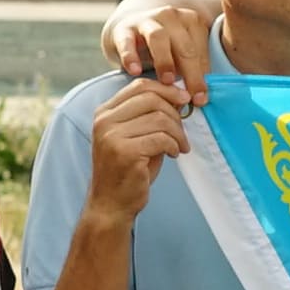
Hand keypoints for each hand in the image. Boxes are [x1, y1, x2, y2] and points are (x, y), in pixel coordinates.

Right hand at [76, 74, 194, 231]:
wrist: (111, 203)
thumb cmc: (129, 169)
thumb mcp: (136, 136)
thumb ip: (150, 115)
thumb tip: (180, 94)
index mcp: (105, 112)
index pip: (140, 86)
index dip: (167, 89)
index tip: (184, 100)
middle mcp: (104, 121)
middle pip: (152, 98)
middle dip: (175, 114)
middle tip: (182, 133)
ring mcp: (112, 136)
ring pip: (160, 119)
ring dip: (178, 133)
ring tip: (179, 147)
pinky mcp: (125, 152)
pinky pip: (162, 138)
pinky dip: (174, 145)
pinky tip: (173, 154)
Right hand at [99, 0, 213, 95]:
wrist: (129, 31)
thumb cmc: (165, 47)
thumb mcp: (182, 53)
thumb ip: (194, 68)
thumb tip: (202, 98)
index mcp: (192, 21)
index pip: (201, 50)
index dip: (204, 76)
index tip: (202, 99)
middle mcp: (172, 16)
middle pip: (184, 46)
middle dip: (190, 73)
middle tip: (190, 96)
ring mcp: (147, 20)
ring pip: (159, 38)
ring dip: (165, 60)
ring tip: (167, 81)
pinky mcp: (124, 28)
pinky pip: (127, 42)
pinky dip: (130, 56)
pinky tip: (135, 71)